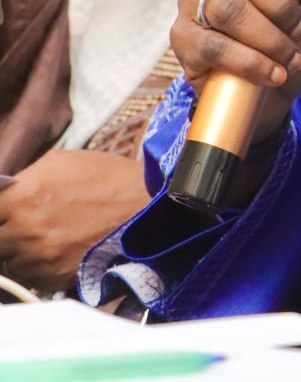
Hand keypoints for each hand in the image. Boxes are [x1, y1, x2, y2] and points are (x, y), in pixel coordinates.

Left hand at [0, 150, 149, 291]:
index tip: (5, 210)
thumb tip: (5, 191)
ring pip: (9, 262)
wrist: (146, 208)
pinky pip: (31, 277)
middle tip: (19, 225)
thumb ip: (26, 178)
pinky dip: (37, 267)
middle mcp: (26, 229)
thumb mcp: (62, 162)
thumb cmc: (107, 179)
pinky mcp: (55, 278)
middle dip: (4, 233)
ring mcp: (40, 257)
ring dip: (18, 252)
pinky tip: (55, 251)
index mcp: (23, 195)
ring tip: (41, 237)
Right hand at [171, 0, 300, 142]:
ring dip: (270, 37)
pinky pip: (214, 46)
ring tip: (290, 58)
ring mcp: (192, 5)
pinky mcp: (183, 41)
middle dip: (280, 3)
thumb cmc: (292, 43)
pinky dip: (251, 62)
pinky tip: (272, 74)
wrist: (272, 96)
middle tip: (299, 29)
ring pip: (229, 8)